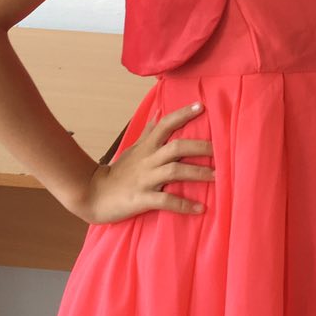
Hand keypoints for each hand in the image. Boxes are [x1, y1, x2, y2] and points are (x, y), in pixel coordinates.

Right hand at [77, 102, 213, 223]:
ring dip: (198, 174)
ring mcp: (145, 179)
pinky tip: (200, 209)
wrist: (94, 195)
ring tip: (218, 176)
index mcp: (147, 147)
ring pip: (175, 172)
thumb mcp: (133, 149)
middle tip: (221, 149)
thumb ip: (149, 133)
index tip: (202, 106)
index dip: (183, 114)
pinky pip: (166, 201)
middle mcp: (148, 160)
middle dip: (200, 147)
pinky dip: (184, 205)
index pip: (166, 124)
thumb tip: (158, 114)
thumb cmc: (119, 171)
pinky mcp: (142, 199)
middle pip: (177, 147)